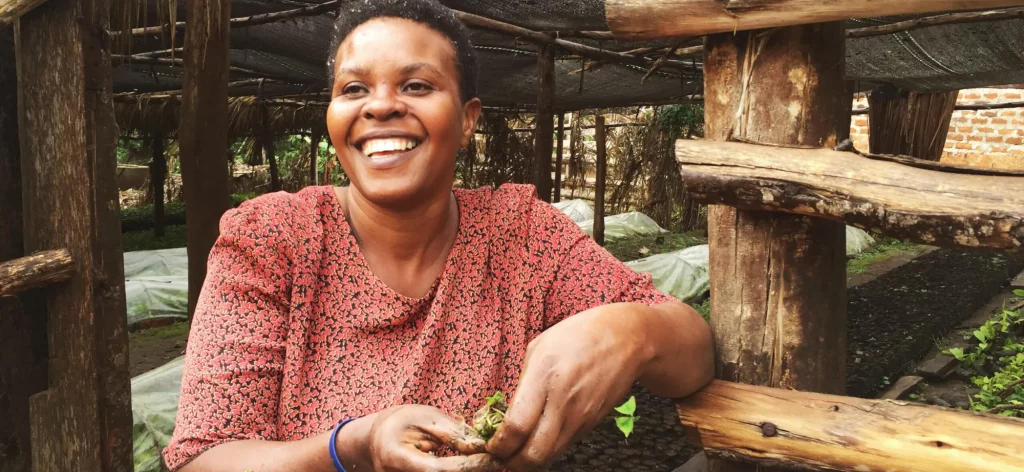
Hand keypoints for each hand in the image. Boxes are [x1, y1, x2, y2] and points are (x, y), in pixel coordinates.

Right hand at [351, 405, 499, 471]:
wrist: (375, 440)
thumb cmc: (400, 423)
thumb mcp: (426, 418)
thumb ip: (452, 433)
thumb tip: (482, 446)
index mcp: (395, 459)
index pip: (439, 469)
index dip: (469, 466)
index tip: (493, 458)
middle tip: (498, 463)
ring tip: (489, 464)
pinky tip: (475, 467)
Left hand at [486, 303, 652, 470]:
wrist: (625, 339)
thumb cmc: (577, 335)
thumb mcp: (539, 348)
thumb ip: (522, 383)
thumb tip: (507, 414)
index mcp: (544, 377)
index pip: (516, 427)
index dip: (499, 445)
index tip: (491, 444)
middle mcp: (563, 402)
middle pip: (534, 454)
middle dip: (512, 463)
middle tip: (501, 457)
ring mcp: (580, 416)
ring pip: (550, 456)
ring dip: (530, 460)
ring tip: (517, 451)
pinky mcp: (591, 424)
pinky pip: (564, 445)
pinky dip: (548, 448)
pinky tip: (539, 438)